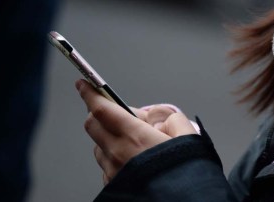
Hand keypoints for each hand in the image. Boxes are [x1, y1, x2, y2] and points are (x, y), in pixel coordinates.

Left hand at [76, 80, 196, 183]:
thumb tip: (161, 120)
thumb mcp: (189, 137)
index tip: (84, 83)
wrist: (182, 200)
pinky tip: (131, 159)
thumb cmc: (183, 173)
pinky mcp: (113, 185)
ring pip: (98, 145)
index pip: (102, 109)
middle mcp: (118, 153)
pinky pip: (105, 165)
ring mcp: (113, 171)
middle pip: (92, 124)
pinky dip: (113, 156)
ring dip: (107, 137)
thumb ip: (174, 120)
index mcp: (135, 136)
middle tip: (118, 112)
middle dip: (98, 112)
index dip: (90, 93)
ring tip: (130, 140)